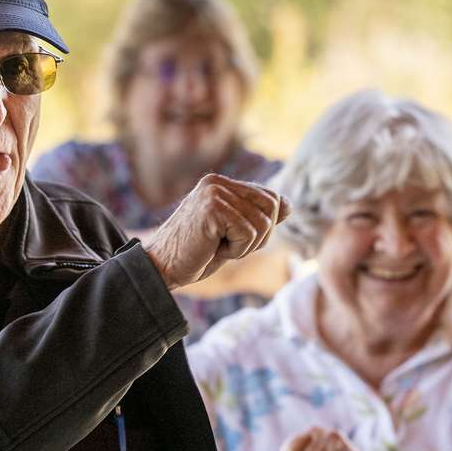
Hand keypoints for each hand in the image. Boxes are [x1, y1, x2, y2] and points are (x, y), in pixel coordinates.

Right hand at [144, 174, 288, 290]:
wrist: (161, 268)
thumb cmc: (194, 254)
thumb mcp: (231, 233)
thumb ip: (256, 216)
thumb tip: (289, 205)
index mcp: (221, 184)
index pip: (270, 197)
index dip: (265, 225)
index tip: (233, 239)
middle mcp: (217, 182)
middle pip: (272, 206)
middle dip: (258, 236)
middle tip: (226, 244)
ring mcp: (214, 192)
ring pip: (263, 222)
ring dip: (244, 245)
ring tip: (216, 246)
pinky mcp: (213, 208)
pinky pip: (248, 233)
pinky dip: (236, 250)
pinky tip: (212, 248)